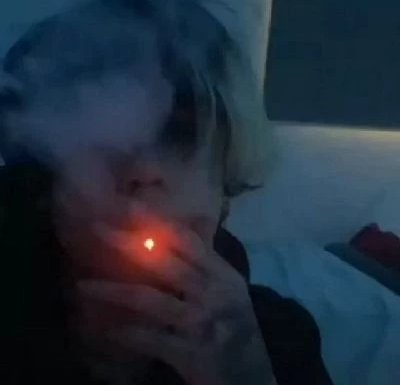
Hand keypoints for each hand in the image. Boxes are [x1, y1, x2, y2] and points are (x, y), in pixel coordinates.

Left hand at [78, 215, 276, 384]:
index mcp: (222, 273)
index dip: (156, 221)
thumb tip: (195, 219)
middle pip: (164, 263)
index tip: (128, 206)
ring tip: (83, 286)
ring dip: (114, 291)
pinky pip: (151, 340)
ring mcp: (202, 324)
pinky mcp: (192, 355)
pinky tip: (106, 328)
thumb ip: (206, 256)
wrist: (252, 372)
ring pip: (151, 300)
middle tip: (97, 230)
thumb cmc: (234, 320)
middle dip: (128, 243)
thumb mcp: (227, 285)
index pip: (187, 240)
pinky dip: (126, 333)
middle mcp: (213, 293)